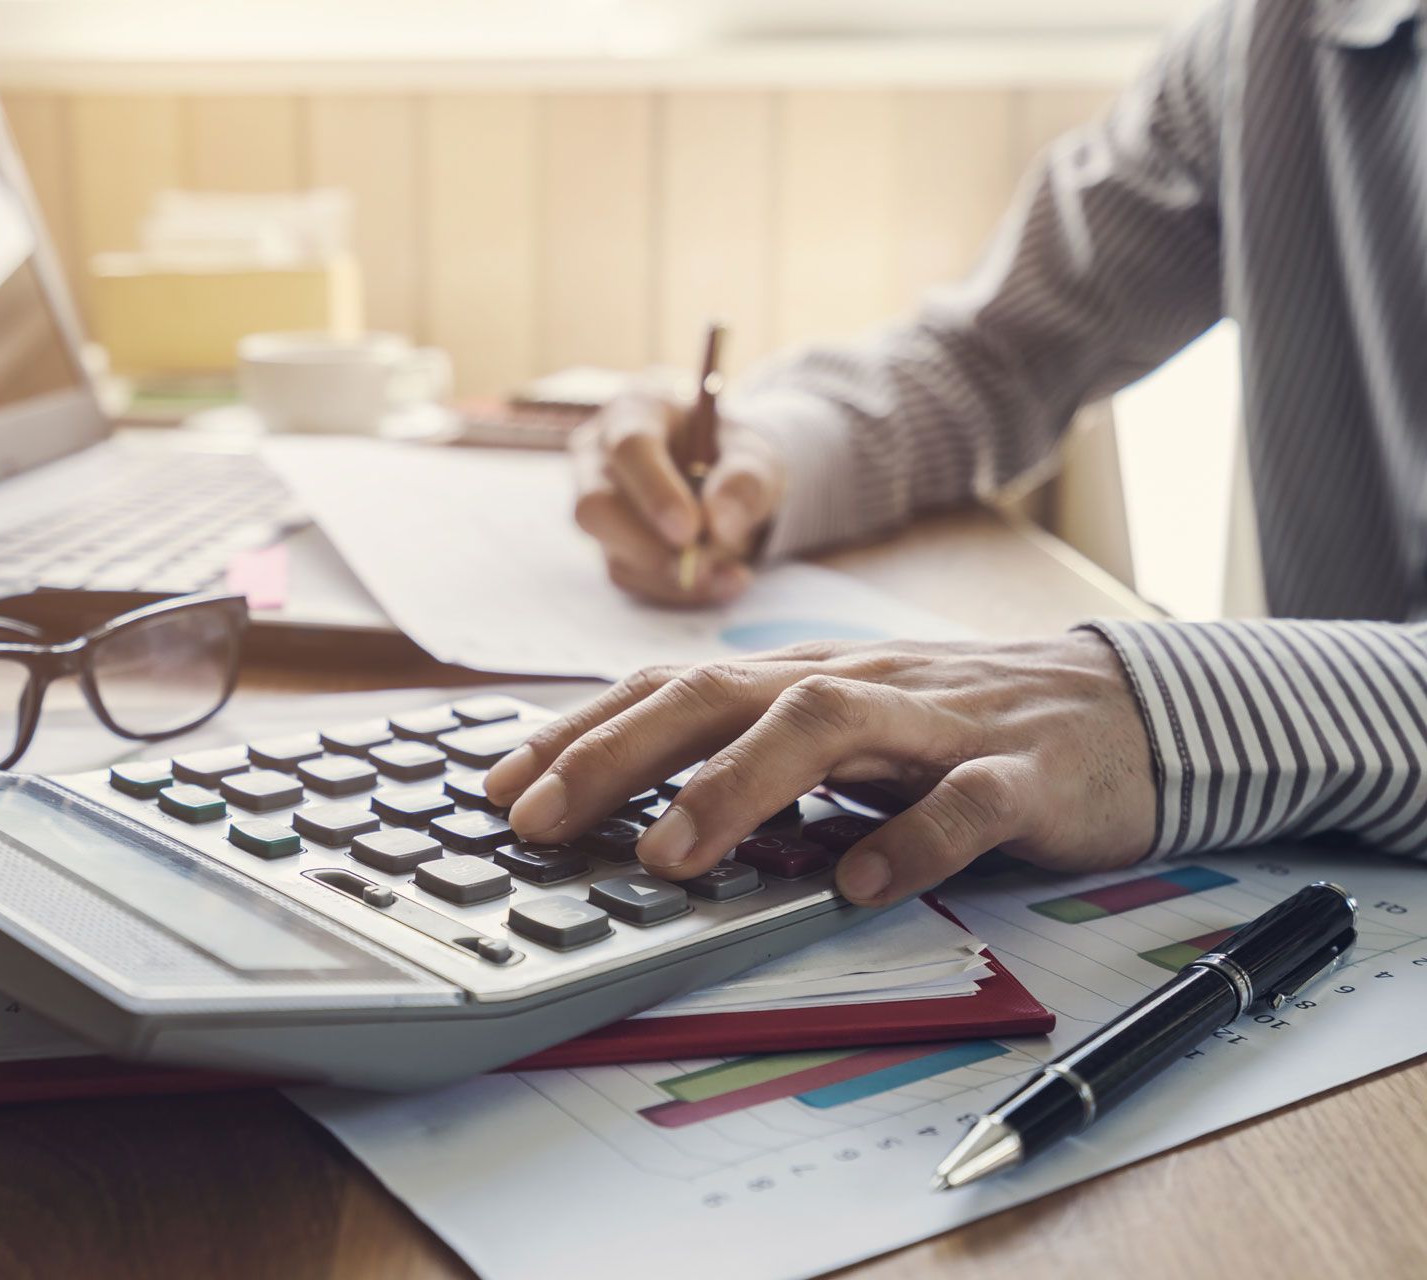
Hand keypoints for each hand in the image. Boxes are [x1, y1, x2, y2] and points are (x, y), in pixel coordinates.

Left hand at [483, 632, 1155, 904]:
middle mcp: (853, 687)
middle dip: (618, 755)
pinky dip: (908, 841)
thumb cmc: (955, 730)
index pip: (669, 691)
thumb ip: (751, 759)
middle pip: (719, 696)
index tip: (497, 785)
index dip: (579, 732)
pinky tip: (856, 886)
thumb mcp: (839, 735)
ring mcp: (936, 725)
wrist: (1125, 712)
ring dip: (737, 786)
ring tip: (670, 855)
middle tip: (540, 820)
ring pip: (826, 728)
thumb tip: (633, 811)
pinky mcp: (1021, 774)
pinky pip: (963, 803)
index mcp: (801, 681)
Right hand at [571, 386, 785, 606]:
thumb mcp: (755, 456)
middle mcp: (598, 459)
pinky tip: (720, 582)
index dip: (655, 491)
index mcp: (633, 414)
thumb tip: (719, 523)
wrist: (727, 484)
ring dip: (673, 576)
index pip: (628, 448)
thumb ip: (744, 480)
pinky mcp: (609, 547)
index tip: (690, 531)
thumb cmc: (732, 456)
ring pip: (612, 552)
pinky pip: (632, 578)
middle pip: (595, 507)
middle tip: (702, 567)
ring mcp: (598, 509)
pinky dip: (677, 590)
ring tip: (731, 575)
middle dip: (649, 546)